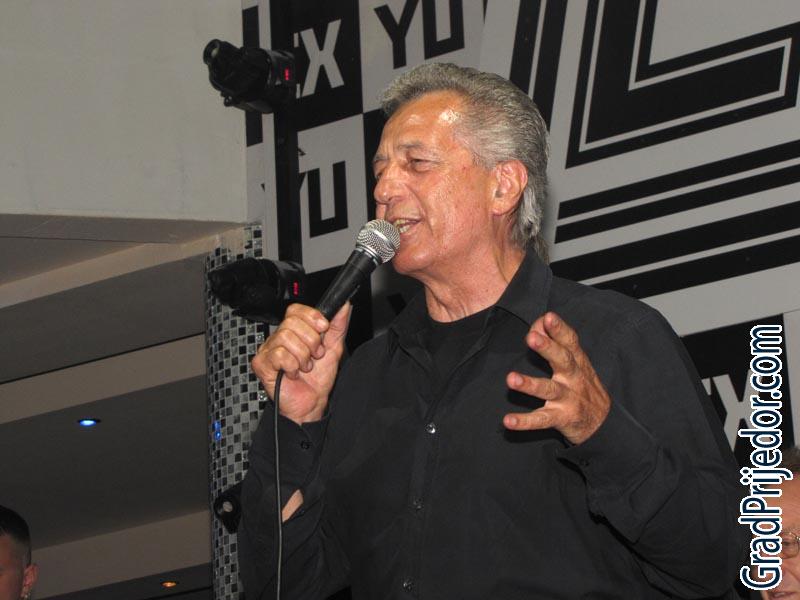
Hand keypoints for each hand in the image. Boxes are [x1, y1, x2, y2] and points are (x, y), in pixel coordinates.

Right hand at [251, 302, 350, 423]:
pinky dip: (292, 366)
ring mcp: (268, 350)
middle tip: (314, 355)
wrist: (311, 404)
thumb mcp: (334, 348)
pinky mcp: (261, 364)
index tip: (323, 329)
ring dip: (302, 356)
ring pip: (285, 337)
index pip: (295, 310)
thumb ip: (338, 326)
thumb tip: (344, 306)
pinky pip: (279, 354)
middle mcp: (278, 338)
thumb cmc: (318, 379)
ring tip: (304, 366)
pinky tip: (293, 373)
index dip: (311, 317)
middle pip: (291, 322)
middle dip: (311, 341)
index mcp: (294, 332)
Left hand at [503, 312, 610, 444]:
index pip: (570, 342)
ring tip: (511, 379)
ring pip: (549, 390)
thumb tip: (537, 325)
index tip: (548, 317)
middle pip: (562, 361)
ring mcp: (568, 399)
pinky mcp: (561, 418)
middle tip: (531, 338)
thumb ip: (557, 343)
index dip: (559, 329)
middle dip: (548, 348)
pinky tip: (508, 420)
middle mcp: (574, 378)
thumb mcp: (577, 365)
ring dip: (530, 384)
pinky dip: (524, 422)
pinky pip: (541, 420)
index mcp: (577, 362)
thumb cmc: (584, 387)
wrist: (605, 425)